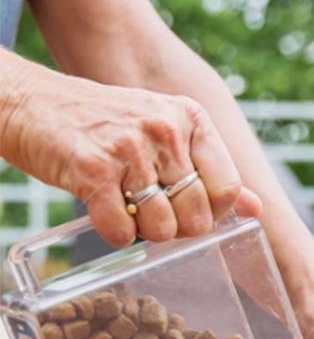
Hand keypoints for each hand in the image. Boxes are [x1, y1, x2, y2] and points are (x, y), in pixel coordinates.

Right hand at [0, 57, 260, 246]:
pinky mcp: (93, 170)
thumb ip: (210, 170)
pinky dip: (115, 235)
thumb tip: (257, 208)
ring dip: (145, 232)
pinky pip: (122, 231)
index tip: (189, 209)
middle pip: (198, 213)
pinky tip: (105, 215)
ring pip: (163, 227)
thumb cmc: (103, 124)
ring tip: (127, 209)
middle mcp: (165, 130)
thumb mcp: (165, 132)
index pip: (227, 186)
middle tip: (152, 213)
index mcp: (191, 119)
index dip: (212, 211)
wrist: (31, 103)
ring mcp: (129, 148)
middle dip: (178, 227)